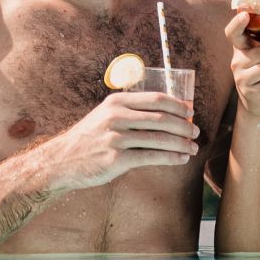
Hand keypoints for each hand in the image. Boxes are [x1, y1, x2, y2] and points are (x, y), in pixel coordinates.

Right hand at [40, 91, 200, 193]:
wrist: (63, 160)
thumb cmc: (90, 138)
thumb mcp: (106, 115)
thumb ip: (131, 111)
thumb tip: (168, 114)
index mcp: (117, 101)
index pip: (156, 99)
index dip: (178, 105)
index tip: (190, 111)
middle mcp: (116, 116)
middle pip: (162, 118)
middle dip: (184, 126)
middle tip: (196, 132)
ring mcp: (116, 138)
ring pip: (159, 139)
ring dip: (181, 144)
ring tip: (193, 148)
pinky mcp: (116, 159)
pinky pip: (151, 157)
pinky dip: (171, 158)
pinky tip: (181, 159)